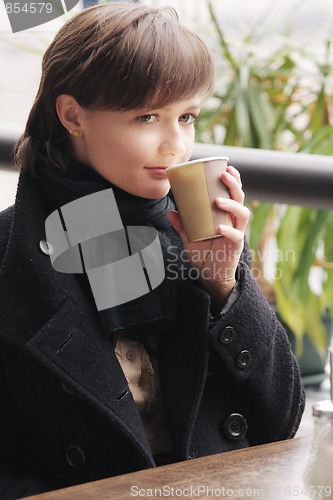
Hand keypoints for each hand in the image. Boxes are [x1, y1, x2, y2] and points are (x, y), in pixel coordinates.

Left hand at [168, 165, 249, 310]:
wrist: (209, 276)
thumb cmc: (203, 253)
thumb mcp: (189, 237)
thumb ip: (182, 224)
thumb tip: (170, 211)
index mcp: (224, 215)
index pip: (233, 193)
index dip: (233, 180)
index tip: (227, 168)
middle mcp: (233, 221)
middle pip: (240, 198)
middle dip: (234, 185)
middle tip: (224, 176)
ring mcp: (236, 233)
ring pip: (242, 214)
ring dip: (232, 205)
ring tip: (218, 201)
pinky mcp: (235, 247)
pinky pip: (236, 236)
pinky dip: (229, 230)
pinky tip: (220, 227)